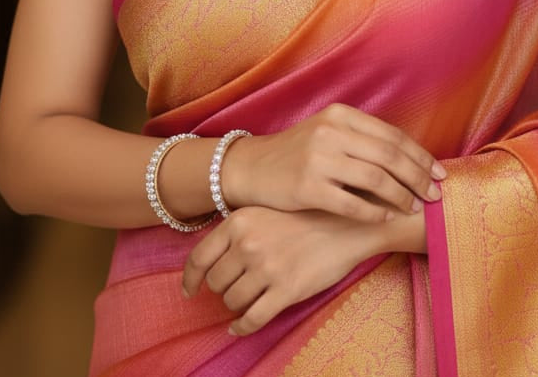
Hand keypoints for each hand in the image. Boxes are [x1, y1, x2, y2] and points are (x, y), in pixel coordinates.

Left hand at [182, 206, 374, 335]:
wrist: (347, 223)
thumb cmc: (307, 215)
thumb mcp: (266, 210)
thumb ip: (238, 230)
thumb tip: (211, 261)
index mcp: (239, 221)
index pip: (199, 257)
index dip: (190, 279)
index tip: (189, 290)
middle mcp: (248, 244)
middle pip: (216, 282)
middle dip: (223, 289)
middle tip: (237, 287)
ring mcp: (267, 268)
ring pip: (232, 302)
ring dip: (236, 305)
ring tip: (250, 299)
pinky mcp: (286, 290)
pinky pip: (252, 320)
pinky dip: (241, 328)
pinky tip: (239, 327)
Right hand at [224, 103, 444, 222]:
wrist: (252, 168)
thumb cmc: (298, 153)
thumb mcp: (328, 132)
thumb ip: (362, 139)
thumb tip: (411, 158)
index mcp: (340, 115)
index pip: (392, 135)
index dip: (420, 155)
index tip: (439, 172)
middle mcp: (330, 132)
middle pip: (389, 156)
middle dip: (418, 177)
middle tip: (435, 194)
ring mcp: (318, 159)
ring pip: (376, 179)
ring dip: (402, 196)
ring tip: (414, 207)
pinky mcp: (307, 188)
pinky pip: (352, 204)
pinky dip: (375, 211)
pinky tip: (386, 216)